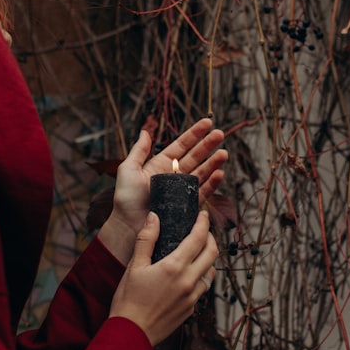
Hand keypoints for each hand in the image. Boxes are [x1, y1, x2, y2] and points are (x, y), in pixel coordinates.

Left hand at [98, 118, 226, 262]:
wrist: (129, 227)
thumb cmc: (126, 199)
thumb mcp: (128, 170)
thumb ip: (139, 151)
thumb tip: (145, 131)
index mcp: (160, 165)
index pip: (181, 145)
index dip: (194, 134)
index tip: (207, 122)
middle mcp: (173, 176)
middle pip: (195, 156)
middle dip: (208, 145)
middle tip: (220, 134)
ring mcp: (181, 191)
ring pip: (202, 173)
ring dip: (213, 163)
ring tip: (224, 153)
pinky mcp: (187, 206)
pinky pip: (203, 193)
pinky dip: (212, 183)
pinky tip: (219, 174)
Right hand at [109, 211, 218, 345]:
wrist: (131, 334)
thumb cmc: (128, 300)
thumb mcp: (134, 266)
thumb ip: (146, 239)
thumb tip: (154, 217)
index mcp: (174, 267)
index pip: (198, 238)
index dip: (203, 223)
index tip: (203, 214)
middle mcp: (188, 281)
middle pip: (212, 253)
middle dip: (211, 238)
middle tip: (202, 231)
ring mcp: (192, 297)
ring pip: (211, 272)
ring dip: (208, 259)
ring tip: (198, 252)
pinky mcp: (191, 309)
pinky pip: (203, 288)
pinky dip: (201, 276)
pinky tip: (189, 275)